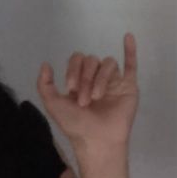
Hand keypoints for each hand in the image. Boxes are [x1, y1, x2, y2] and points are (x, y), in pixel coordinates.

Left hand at [36, 33, 138, 151]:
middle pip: (92, 61)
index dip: (73, 69)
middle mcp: (96, 79)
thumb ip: (45, 85)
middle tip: (83, 100)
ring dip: (100, 78)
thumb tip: (46, 63)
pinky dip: (130, 50)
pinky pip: (131, 65)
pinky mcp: (129, 87)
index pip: (77, 61)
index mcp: (80, 82)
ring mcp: (114, 82)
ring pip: (108, 63)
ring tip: (96, 98)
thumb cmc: (75, 125)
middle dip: (85, 78)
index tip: (70, 88)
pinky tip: (128, 37)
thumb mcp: (53, 105)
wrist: (96, 141)